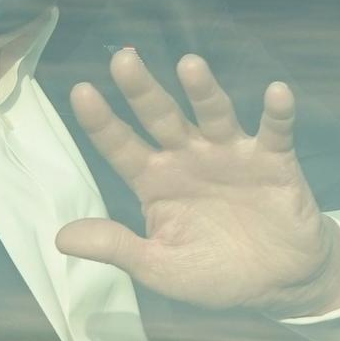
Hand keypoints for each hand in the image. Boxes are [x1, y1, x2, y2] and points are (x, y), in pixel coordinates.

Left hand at [56, 50, 339, 317]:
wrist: (279, 281)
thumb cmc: (212, 269)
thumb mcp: (159, 266)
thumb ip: (117, 247)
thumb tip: (60, 239)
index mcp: (155, 179)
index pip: (120, 145)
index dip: (101, 122)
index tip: (80, 91)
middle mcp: (188, 156)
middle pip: (160, 117)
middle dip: (142, 89)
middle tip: (123, 59)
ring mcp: (230, 154)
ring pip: (214, 114)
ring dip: (203, 91)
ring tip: (189, 65)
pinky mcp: (274, 161)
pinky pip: (275, 132)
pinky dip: (277, 113)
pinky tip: (277, 92)